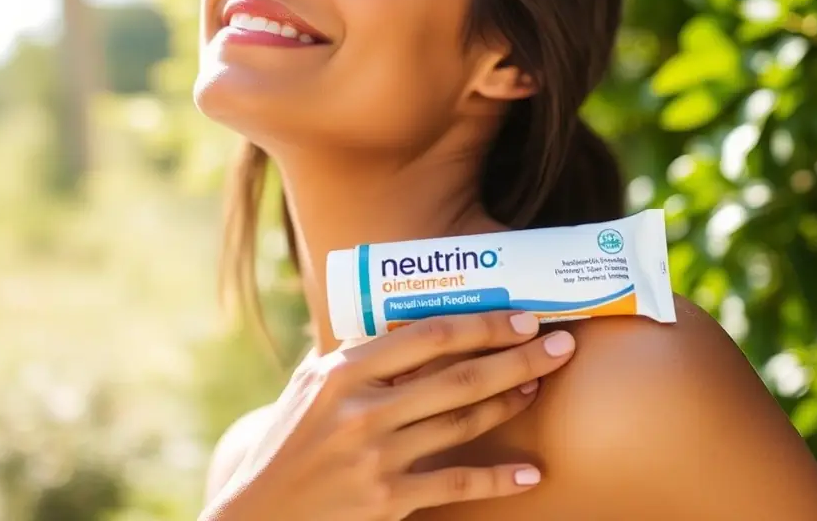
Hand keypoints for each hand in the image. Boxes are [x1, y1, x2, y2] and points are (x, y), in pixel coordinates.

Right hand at [199, 311, 575, 520]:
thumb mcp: (307, 385)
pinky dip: (497, 479)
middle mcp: (360, 409)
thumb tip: (394, 315)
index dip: (482, 324)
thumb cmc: (287, 442)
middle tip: (559, 344)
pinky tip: (531, 472)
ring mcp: (375, 457)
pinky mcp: (386, 500)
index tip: (521, 317)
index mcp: (342, 371)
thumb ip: (350, 353)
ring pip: (462, 423)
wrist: (257, 514)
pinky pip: (456, 485)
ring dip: (509, 402)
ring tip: (539, 385)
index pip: (427, 336)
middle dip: (517, 357)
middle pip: (458, 376)